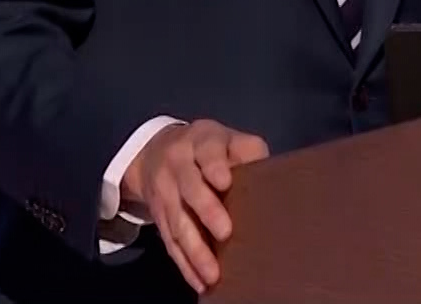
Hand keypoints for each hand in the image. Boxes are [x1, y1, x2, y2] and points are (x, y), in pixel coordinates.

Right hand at [120, 119, 269, 293]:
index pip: (207, 153)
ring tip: (213, 273)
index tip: (226, 182)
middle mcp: (178, 167)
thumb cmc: (208, 149)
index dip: (214, 167)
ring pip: (178, 223)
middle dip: (206, 210)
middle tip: (226, 232)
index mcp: (200, 142)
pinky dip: (185, 265)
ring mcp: (165, 194)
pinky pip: (170, 244)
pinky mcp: (159, 219)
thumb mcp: (227, 139)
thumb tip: (266, 175)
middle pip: (190, 189)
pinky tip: (200, 282)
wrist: (154, 152)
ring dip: (195, 251)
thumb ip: (248, 151)